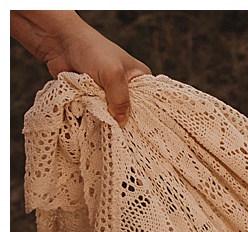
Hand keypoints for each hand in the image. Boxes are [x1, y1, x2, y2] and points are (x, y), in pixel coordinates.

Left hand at [13, 12, 150, 123]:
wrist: (60, 41)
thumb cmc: (91, 50)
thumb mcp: (113, 74)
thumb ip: (121, 100)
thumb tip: (121, 125)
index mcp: (139, 79)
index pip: (148, 105)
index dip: (146, 119)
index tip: (142, 134)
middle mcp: (125, 88)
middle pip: (129, 114)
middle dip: (123, 122)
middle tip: (121, 134)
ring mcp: (108, 94)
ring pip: (111, 116)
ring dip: (105, 120)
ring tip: (106, 129)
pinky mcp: (92, 98)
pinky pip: (96, 114)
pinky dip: (92, 117)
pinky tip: (92, 122)